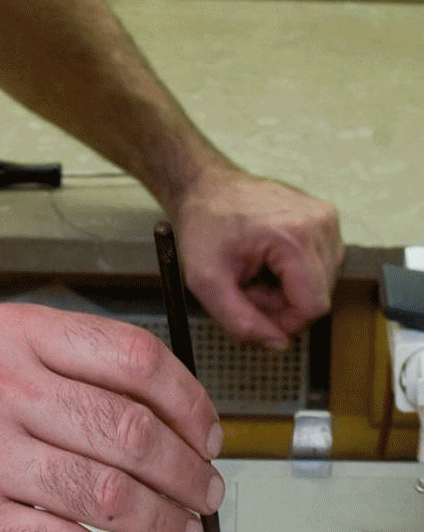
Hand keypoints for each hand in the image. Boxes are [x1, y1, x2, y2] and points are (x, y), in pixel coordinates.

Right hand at [0, 303, 223, 531]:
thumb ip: (66, 376)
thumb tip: (174, 424)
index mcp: (10, 335)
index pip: (132, 360)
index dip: (189, 403)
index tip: (209, 436)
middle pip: (130, 431)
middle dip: (186, 474)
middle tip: (205, 495)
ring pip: (107, 493)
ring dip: (160, 523)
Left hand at [172, 167, 343, 349]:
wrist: (206, 187)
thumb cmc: (203, 226)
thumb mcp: (206, 281)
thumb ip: (240, 321)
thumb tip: (278, 345)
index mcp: (296, 237)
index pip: (314, 307)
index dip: (283, 322)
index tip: (251, 308)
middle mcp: (322, 224)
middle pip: (318, 297)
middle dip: (281, 305)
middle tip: (245, 287)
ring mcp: (328, 219)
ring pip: (321, 285)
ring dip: (287, 291)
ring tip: (255, 272)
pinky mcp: (327, 219)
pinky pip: (321, 267)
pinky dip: (294, 274)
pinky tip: (268, 262)